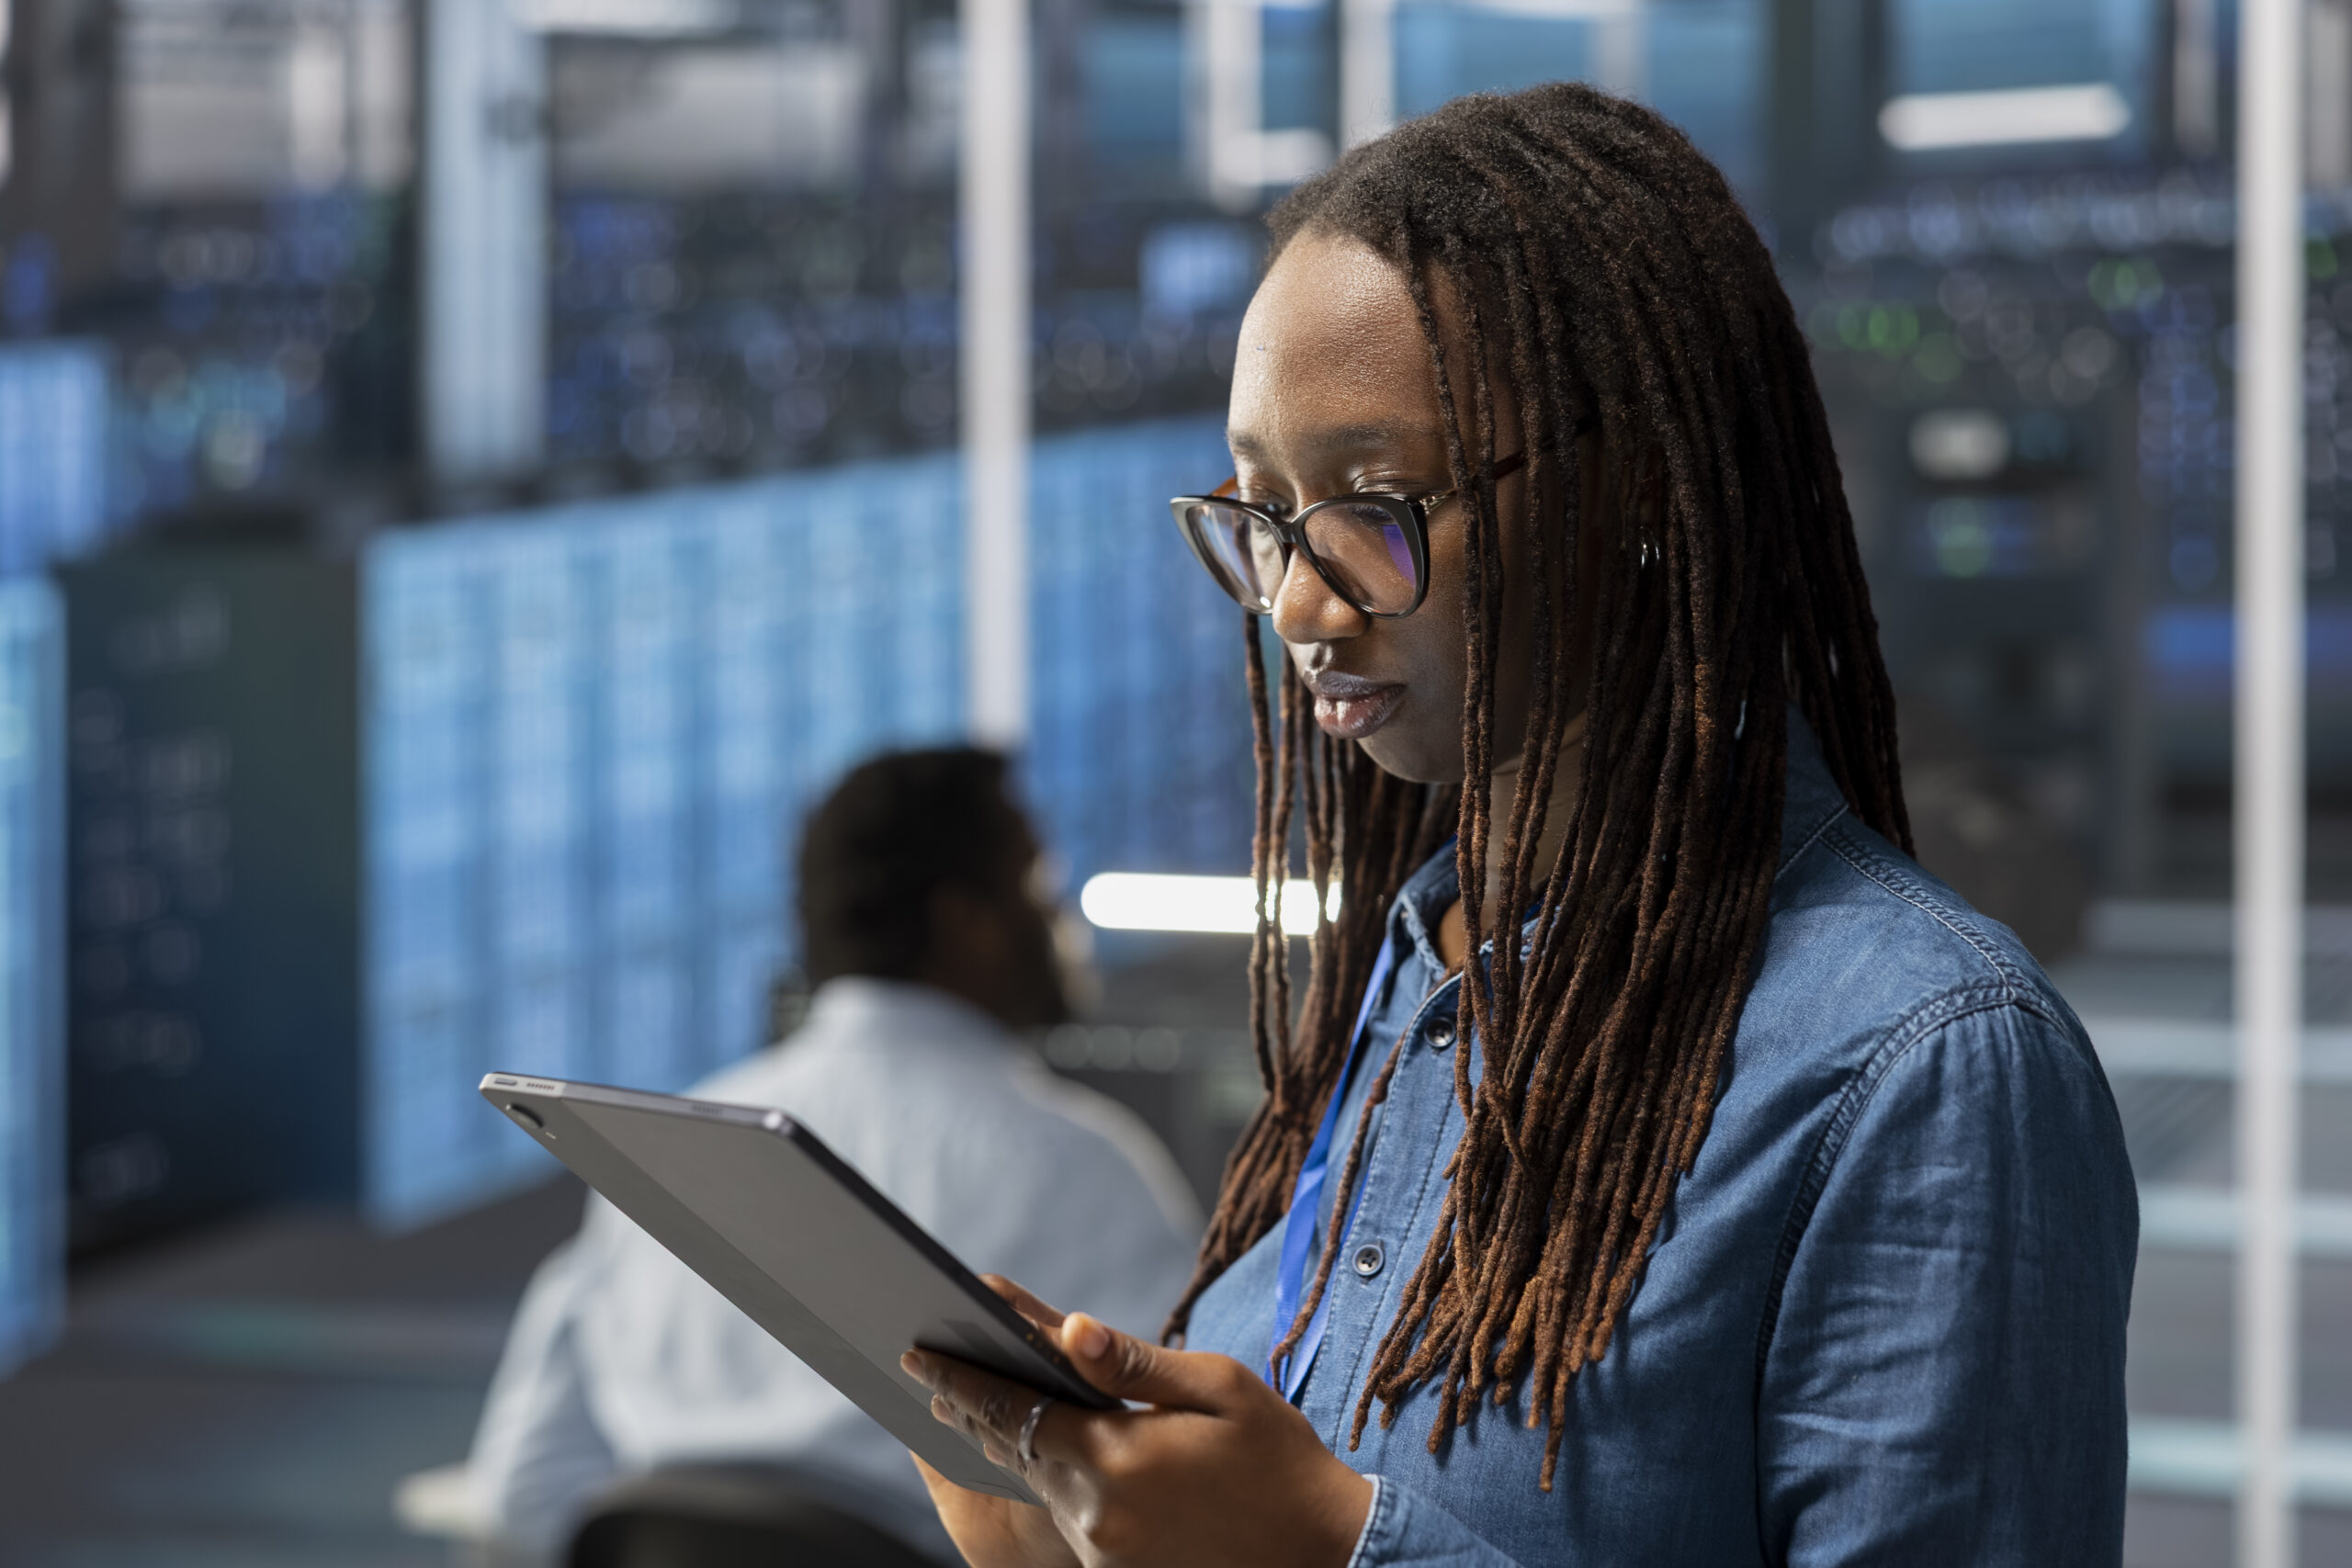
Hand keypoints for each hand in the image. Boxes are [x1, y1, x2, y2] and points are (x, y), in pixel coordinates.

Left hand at [903, 1277, 1373, 1567]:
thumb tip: (1067, 1329)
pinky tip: (1057, 1453)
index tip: (919, 1353)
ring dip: (1014, 1444)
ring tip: (984, 1402)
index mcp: (1115, 1458)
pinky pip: (1069, 1517)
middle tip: (935, 1370)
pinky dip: (1056, 1480)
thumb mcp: (1217, 1390)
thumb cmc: (1276, 1460)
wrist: (1323, 1552)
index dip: (960, 1380)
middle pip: (1012, 1450)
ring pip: (1038, 1485)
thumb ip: (1134, 1363)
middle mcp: (1095, 1513)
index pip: (1012, 1410)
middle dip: (974, 1408)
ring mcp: (1103, 1552)